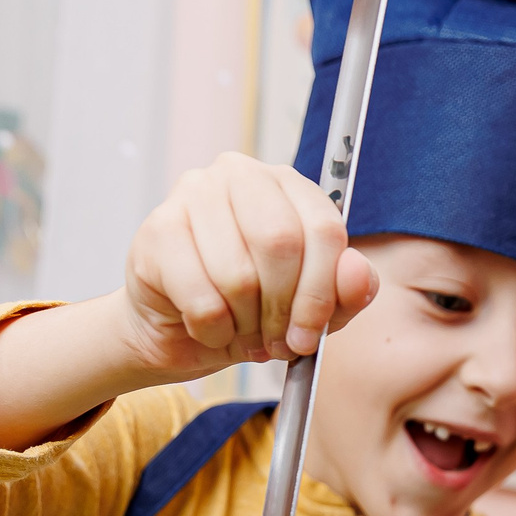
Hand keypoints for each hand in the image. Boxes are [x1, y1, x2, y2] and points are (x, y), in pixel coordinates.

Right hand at [117, 152, 379, 376]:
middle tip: (276, 340)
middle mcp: (239, 174)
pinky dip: (212, 330)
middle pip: (281, 244)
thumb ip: (346, 292)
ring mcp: (193, 194)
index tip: (310, 334)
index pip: (324, 229)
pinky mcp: (157, 230)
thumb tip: (357, 273)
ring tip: (243, 333)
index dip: (322, 293)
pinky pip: (201, 298)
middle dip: (283, 309)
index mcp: (287, 184)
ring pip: (239, 275)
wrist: (177, 330)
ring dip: (246, 324)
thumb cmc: (249, 309)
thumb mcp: (310, 308)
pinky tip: (209, 328)